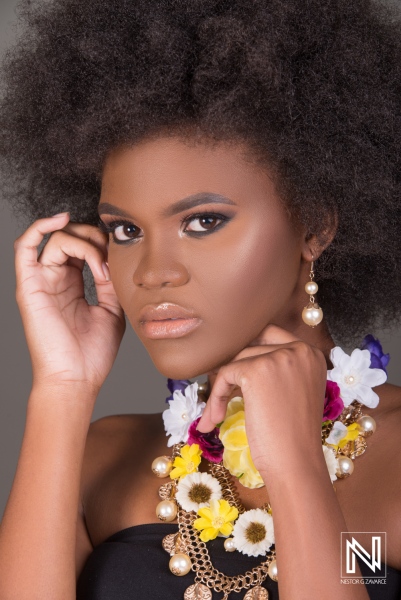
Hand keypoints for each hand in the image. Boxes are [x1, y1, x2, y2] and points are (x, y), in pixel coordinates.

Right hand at [14, 213, 125, 393]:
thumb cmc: (92, 353)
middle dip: (95, 238)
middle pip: (70, 238)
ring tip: (100, 264)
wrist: (77, 378)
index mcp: (72, 285)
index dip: (103, 245)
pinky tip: (62, 220)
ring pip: (57, 239)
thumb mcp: (112, 309)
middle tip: (111, 257)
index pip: (83, 248)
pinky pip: (25, 246)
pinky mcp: (29, 286)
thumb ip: (110, 281)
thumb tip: (112, 257)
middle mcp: (54, 280)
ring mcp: (40, 282)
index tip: (122, 259)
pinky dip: (40, 226)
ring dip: (84, 242)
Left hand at [197, 325, 327, 475]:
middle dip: (232, 365)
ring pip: (236, 359)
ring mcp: (280, 357)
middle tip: (220, 388)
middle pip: (251, 344)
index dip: (248, 354)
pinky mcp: (257, 370)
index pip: (269, 336)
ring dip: (221, 386)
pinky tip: (216, 417)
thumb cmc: (292, 436)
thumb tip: (232, 354)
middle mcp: (300, 349)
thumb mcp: (291, 391)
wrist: (295, 465)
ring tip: (216, 413)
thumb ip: (274, 368)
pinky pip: (225, 374)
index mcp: (312, 353)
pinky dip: (216, 396)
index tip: (233, 376)